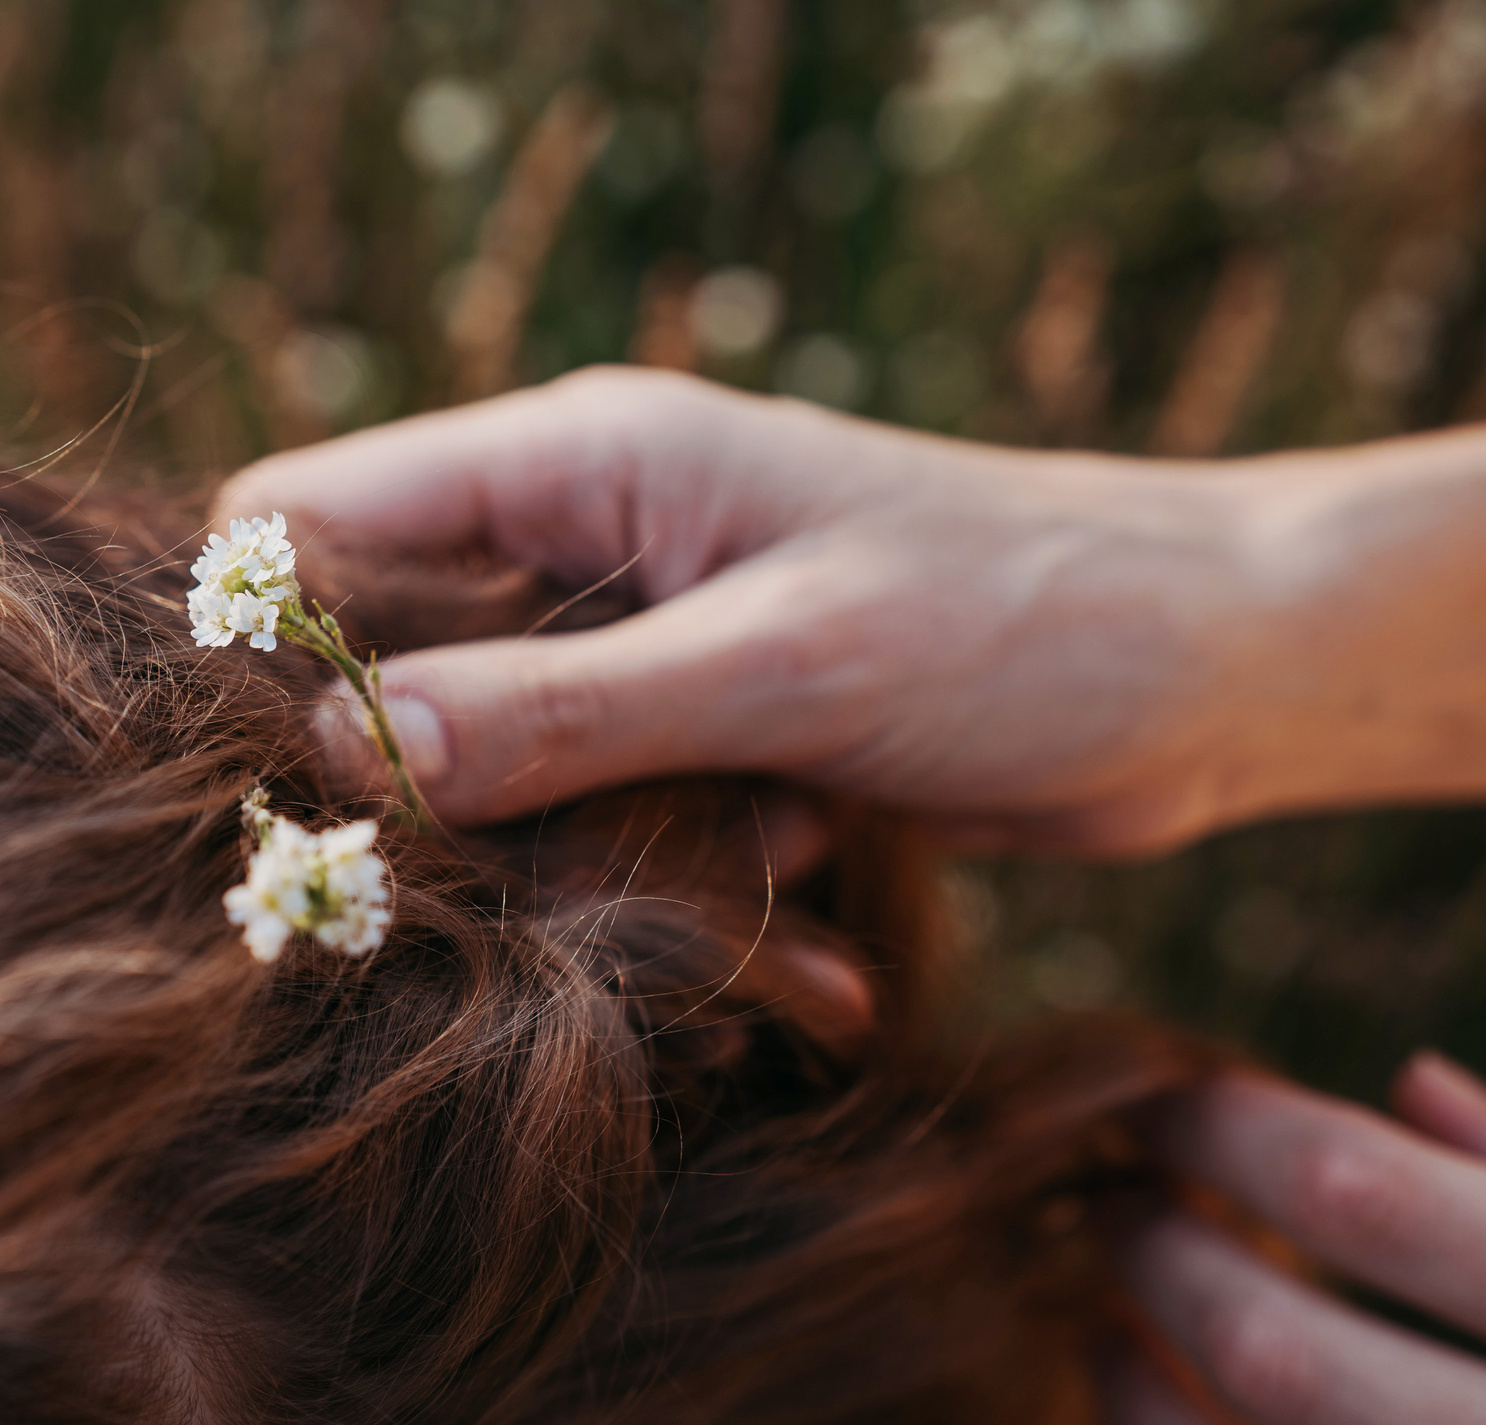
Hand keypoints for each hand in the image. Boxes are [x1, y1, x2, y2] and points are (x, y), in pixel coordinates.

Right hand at [216, 366, 1281, 853]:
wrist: (1227, 675)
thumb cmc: (1037, 616)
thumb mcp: (792, 663)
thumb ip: (568, 711)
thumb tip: (344, 751)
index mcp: (585, 461)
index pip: (318, 514)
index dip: (258, 636)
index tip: (269, 786)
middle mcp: (591, 548)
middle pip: (391, 670)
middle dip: (429, 798)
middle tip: (486, 901)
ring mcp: (647, 654)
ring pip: (501, 782)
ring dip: (590, 868)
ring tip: (751, 869)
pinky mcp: (707, 746)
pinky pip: (616, 836)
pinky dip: (690, 892)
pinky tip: (819, 902)